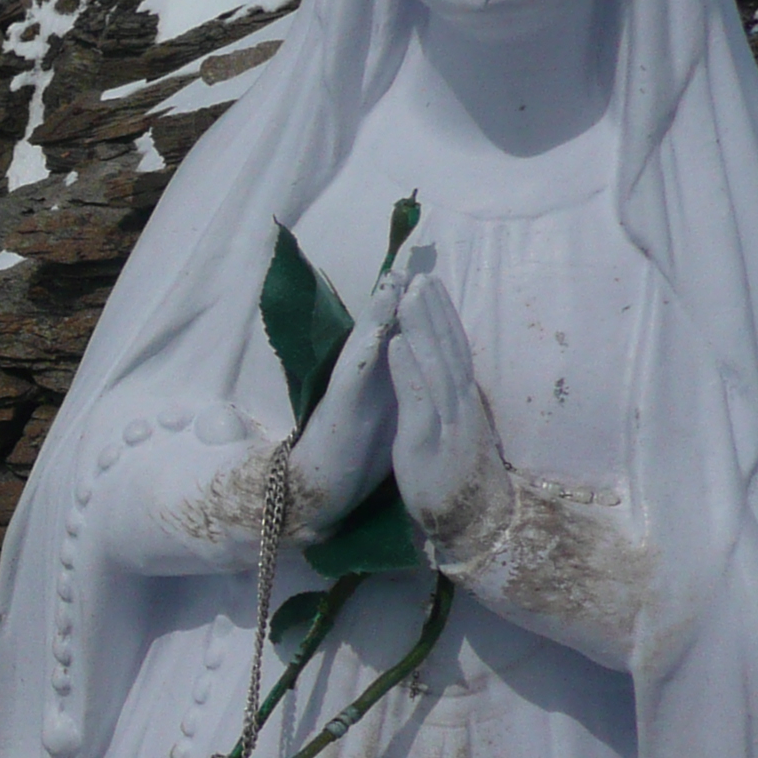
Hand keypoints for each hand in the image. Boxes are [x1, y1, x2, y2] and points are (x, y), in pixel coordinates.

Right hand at [284, 268, 403, 530]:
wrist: (326, 490)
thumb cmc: (360, 454)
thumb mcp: (392, 414)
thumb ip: (405, 387)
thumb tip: (425, 368)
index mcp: (382, 380)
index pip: (401, 338)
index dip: (416, 311)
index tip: (432, 280)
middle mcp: (363, 379)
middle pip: (382, 332)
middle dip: (395, 300)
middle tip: (409, 266)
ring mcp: (348, 392)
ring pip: (364, 345)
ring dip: (376, 315)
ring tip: (390, 284)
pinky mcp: (339, 411)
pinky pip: (352, 378)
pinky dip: (364, 355)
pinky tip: (376, 335)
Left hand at [388, 274, 506, 555]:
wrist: (480, 525)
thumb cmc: (463, 483)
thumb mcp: (459, 436)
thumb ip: (454, 408)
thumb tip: (453, 384)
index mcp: (464, 404)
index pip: (455, 353)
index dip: (444, 319)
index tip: (431, 287)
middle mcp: (461, 406)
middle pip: (449, 350)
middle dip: (434, 311)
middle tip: (421, 276)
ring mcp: (449, 422)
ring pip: (437, 365)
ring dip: (422, 327)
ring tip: (408, 295)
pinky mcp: (430, 441)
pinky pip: (419, 399)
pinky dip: (408, 368)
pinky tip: (397, 342)